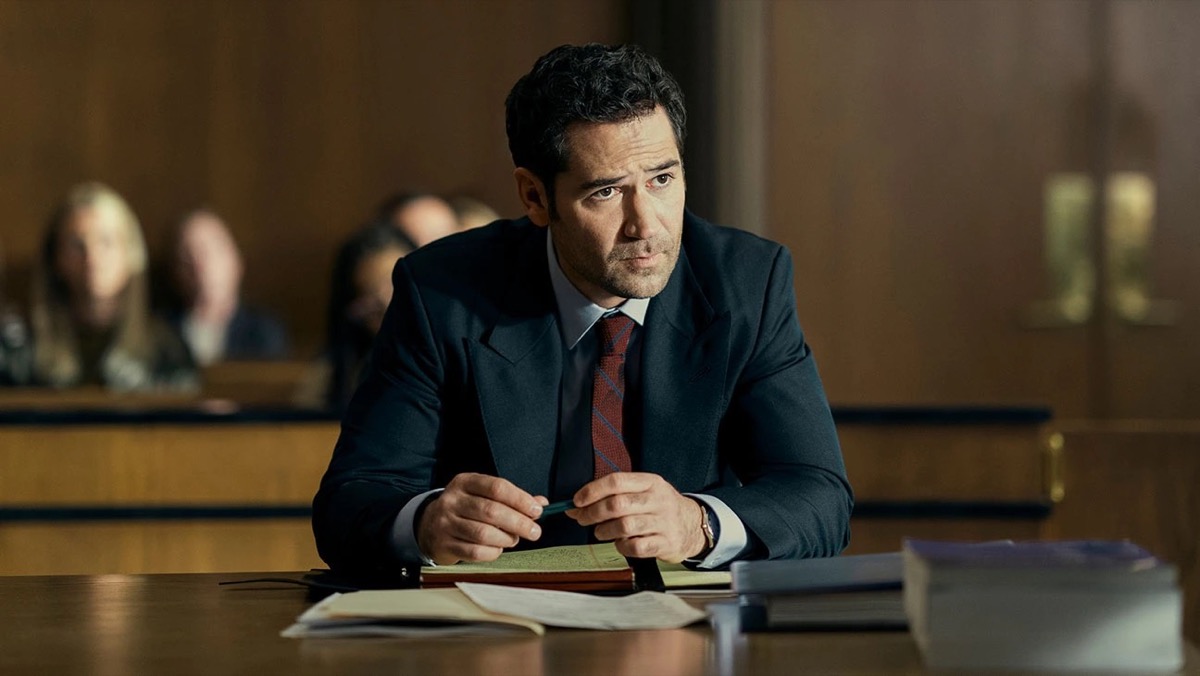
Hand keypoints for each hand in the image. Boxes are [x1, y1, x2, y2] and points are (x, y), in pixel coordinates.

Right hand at [417, 473, 548, 564]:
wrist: (428, 525)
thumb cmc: (464, 508)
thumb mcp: (482, 494)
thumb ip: (511, 498)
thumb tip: (540, 503)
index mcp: (465, 482)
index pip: (497, 487)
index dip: (520, 499)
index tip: (537, 510)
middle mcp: (452, 500)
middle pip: (492, 511)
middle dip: (518, 523)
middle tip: (534, 531)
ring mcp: (446, 523)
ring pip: (484, 533)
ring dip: (506, 539)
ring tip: (514, 539)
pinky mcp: (444, 544)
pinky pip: (475, 552)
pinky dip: (493, 552)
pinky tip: (498, 549)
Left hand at [567, 472, 707, 562]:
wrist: (693, 525)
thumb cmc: (659, 508)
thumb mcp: (643, 492)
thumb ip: (613, 496)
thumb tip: (576, 506)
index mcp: (650, 482)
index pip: (617, 481)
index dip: (592, 491)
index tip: (577, 501)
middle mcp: (658, 500)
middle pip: (617, 504)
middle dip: (593, 513)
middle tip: (582, 519)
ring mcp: (664, 522)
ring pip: (625, 526)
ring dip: (604, 531)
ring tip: (600, 532)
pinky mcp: (666, 543)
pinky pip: (636, 547)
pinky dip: (622, 547)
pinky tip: (620, 543)